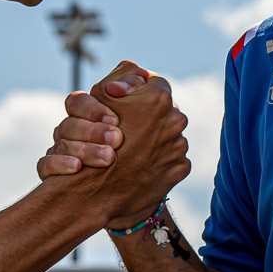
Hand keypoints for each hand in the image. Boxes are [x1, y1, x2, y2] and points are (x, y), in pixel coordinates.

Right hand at [34, 70, 149, 178]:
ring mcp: (59, 152)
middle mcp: (70, 132)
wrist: (135, 186)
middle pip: (69, 124)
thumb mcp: (143, 116)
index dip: (93, 109)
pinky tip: (77, 167)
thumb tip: (116, 87)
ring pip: (60, 144)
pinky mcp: (52, 175)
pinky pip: (44, 165)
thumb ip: (134, 89)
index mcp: (86, 115)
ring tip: (109, 158)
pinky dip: (60, 164)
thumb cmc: (140, 146)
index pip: (77, 102)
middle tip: (117, 139)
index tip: (116, 120)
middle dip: (92, 131)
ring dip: (84, 149)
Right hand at [46, 61, 190, 228]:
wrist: (97, 195)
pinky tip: (139, 165)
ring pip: (167, 133)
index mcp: (158, 98)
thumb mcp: (98, 97)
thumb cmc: (92, 141)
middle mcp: (176, 119)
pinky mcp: (180, 168)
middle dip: (146, 116)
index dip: (137, 92)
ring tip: (130, 149)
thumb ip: (122, 78)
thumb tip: (141, 76)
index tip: (125, 103)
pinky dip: (157, 159)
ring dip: (152, 138)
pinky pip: (171, 157)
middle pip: (163, 109)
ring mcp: (180, 145)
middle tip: (126, 128)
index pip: (154, 82)